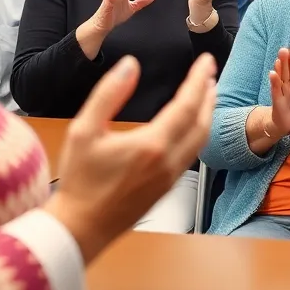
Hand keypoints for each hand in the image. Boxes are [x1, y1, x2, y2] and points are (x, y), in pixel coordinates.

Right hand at [43, 53, 216, 262]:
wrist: (80, 228)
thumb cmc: (79, 181)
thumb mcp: (84, 130)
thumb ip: (109, 94)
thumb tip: (130, 65)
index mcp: (152, 145)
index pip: (186, 104)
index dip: (199, 79)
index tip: (206, 61)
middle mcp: (168, 162)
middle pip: (202, 122)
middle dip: (208, 95)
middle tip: (210, 73)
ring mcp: (171, 177)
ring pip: (200, 141)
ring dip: (207, 114)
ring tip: (206, 94)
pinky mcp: (167, 187)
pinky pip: (192, 154)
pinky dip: (198, 133)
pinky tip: (191, 125)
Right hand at [267, 47, 289, 136]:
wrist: (289, 122)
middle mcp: (287, 82)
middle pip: (286, 69)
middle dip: (286, 59)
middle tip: (285, 49)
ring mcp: (281, 90)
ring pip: (280, 77)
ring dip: (279, 67)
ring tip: (279, 57)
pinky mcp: (277, 100)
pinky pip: (275, 90)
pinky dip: (274, 82)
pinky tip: (272, 73)